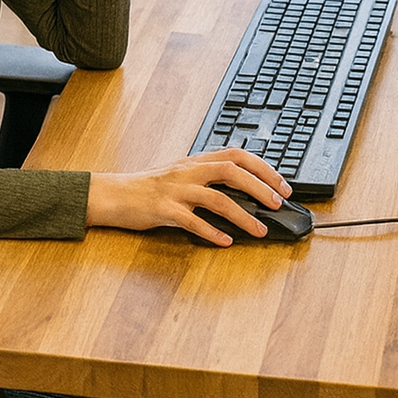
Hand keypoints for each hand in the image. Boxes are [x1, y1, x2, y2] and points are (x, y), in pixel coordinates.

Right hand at [86, 149, 291, 245]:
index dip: (262, 167)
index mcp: (196, 160)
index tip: (282, 184)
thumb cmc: (151, 187)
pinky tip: (226, 242)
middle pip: (231, 171)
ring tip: (259, 231)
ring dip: (243, 215)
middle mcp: (188, 170)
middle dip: (259, 187)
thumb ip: (208, 177)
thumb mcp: (182, 174)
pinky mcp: (164, 210)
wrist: (116, 194)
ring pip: (216, 198)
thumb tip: (245, 189)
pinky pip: (192, 221)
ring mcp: (176, 190)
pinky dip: (212, 232)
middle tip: (278, 204)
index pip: (236, 154)